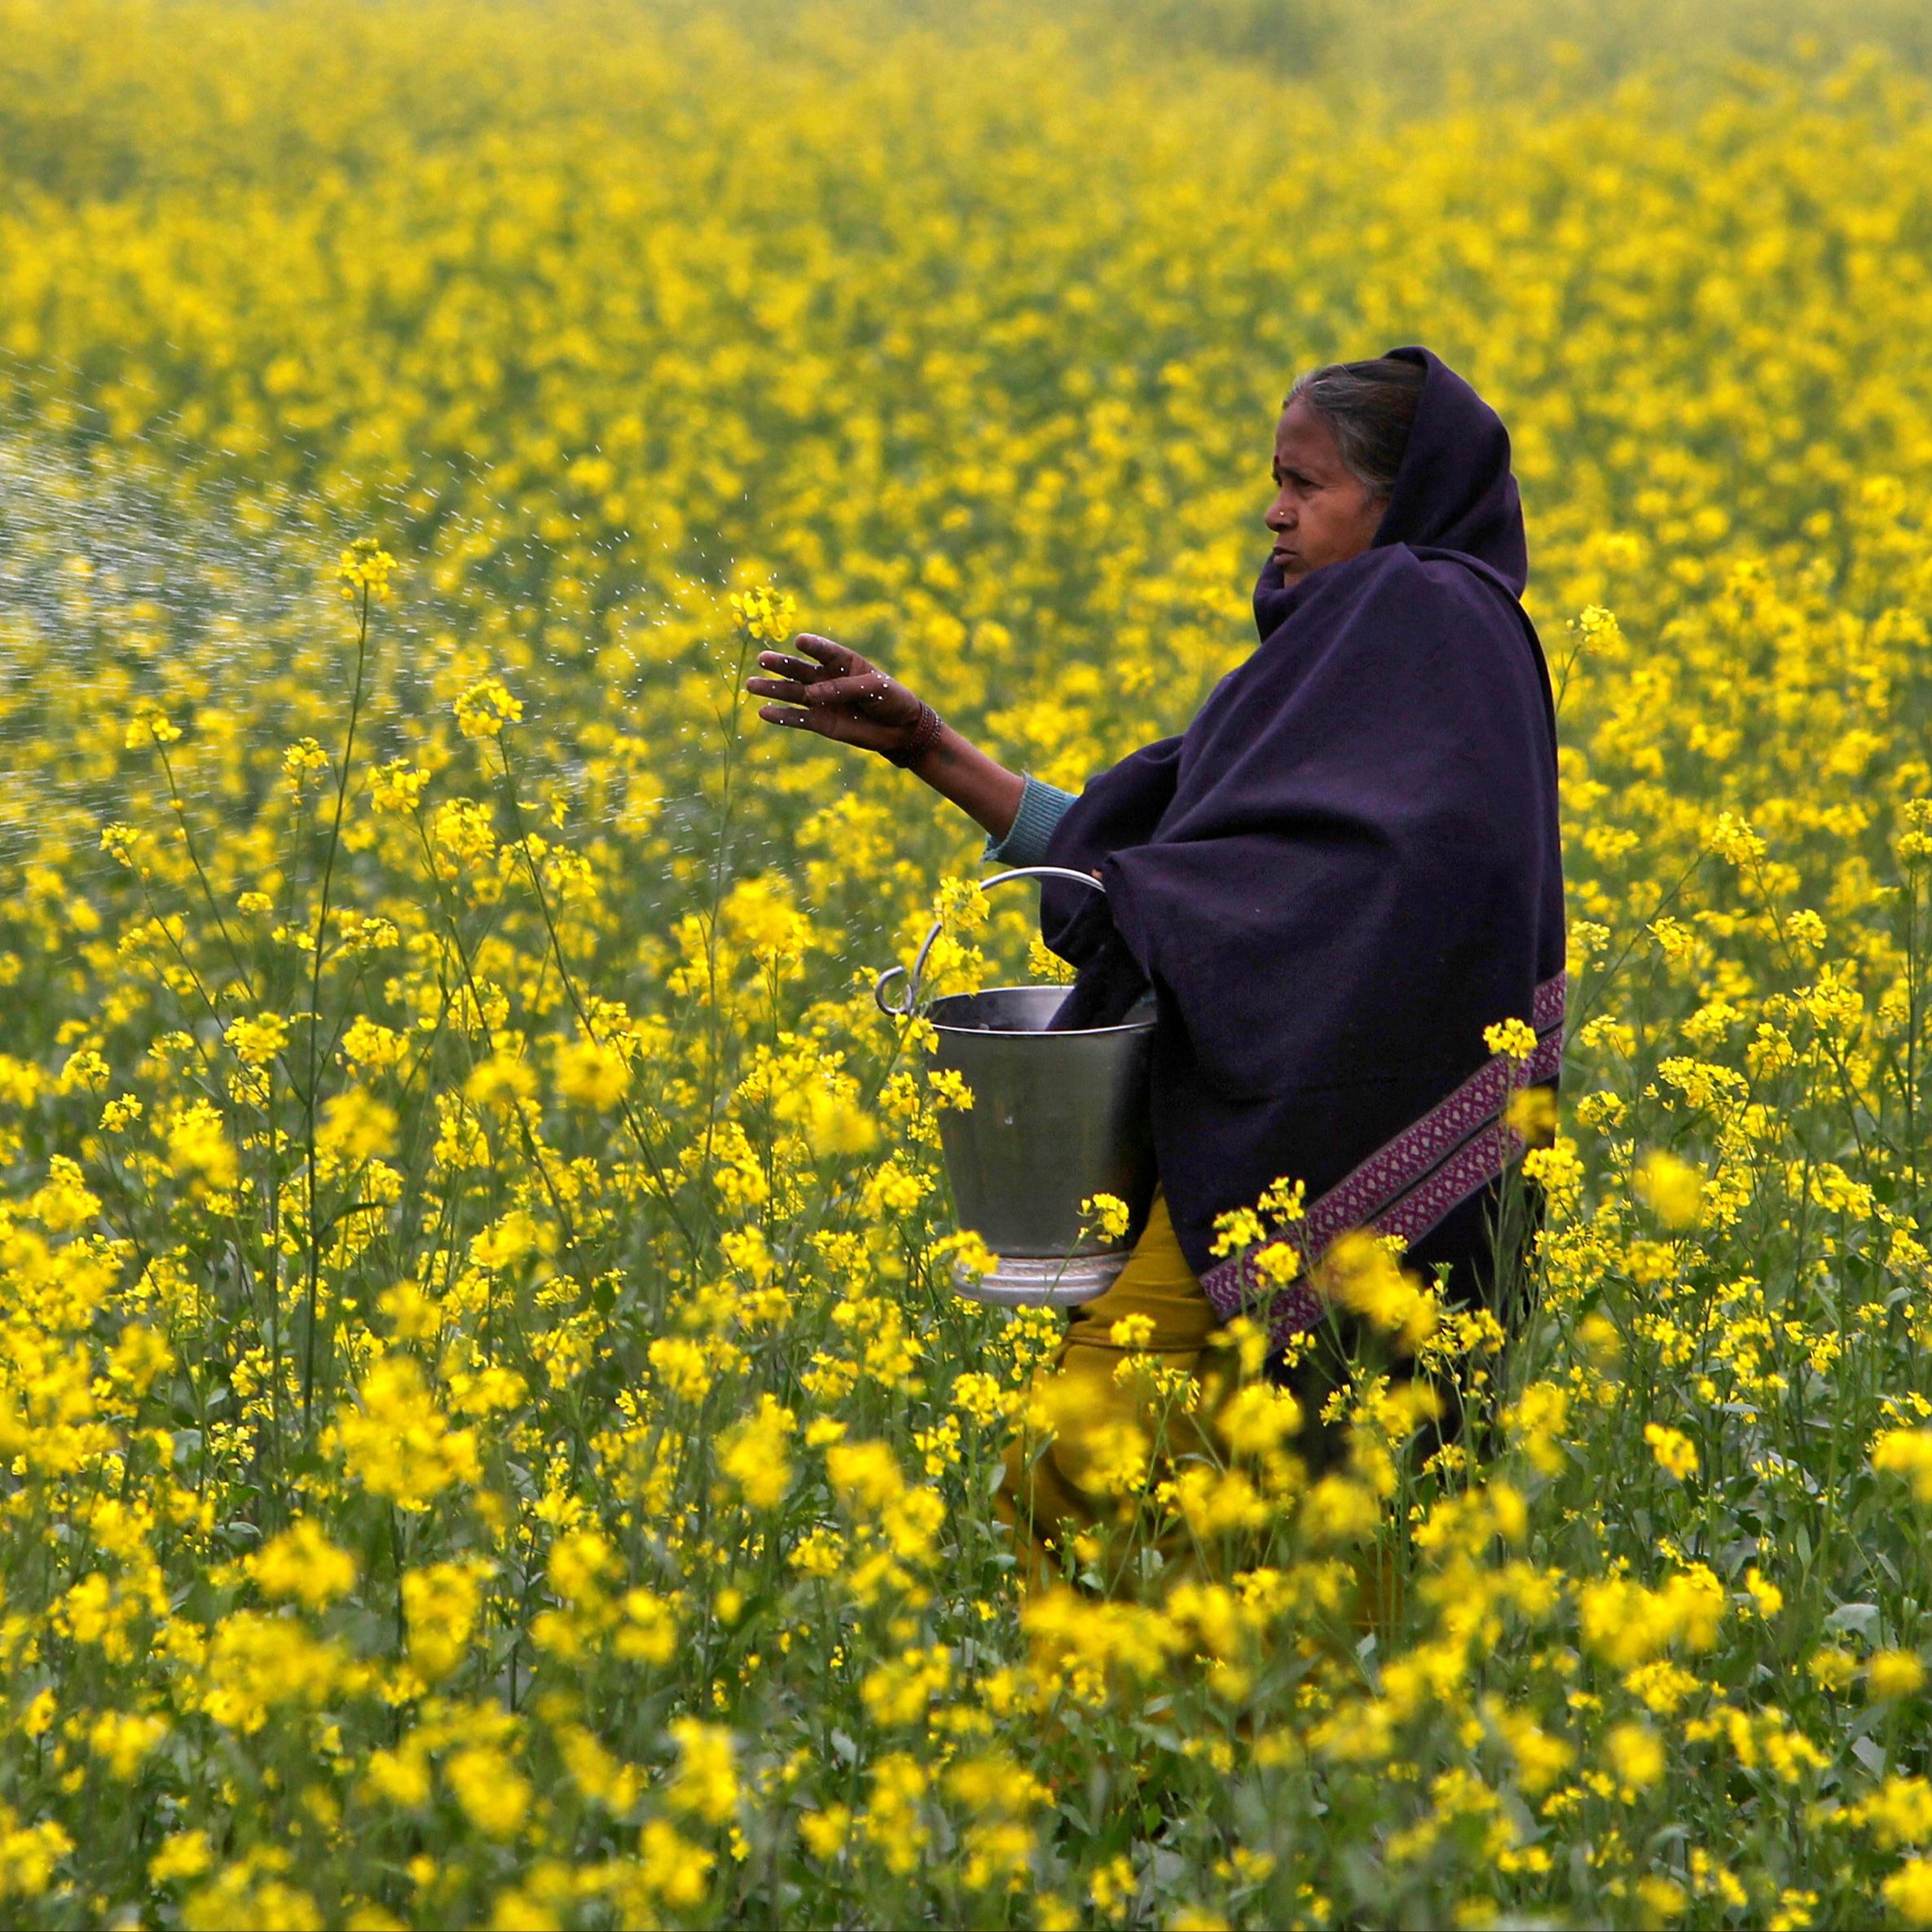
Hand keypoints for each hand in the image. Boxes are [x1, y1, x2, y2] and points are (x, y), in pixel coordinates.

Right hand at [745, 634, 926, 757]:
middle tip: (762, 658)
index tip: (800, 641)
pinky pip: (797, 718)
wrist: (900, 729)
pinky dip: (781, 716)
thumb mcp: (874, 689)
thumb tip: (810, 694)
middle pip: (799, 669)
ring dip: (772, 689)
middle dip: (781, 665)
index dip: (813, 646)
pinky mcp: (821, 722)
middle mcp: (827, 678)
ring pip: (792, 693)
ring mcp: (821, 700)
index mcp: (843, 662)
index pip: (824, 651)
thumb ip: (843, 688)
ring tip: (751, 684)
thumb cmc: (892, 700)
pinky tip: (763, 712)